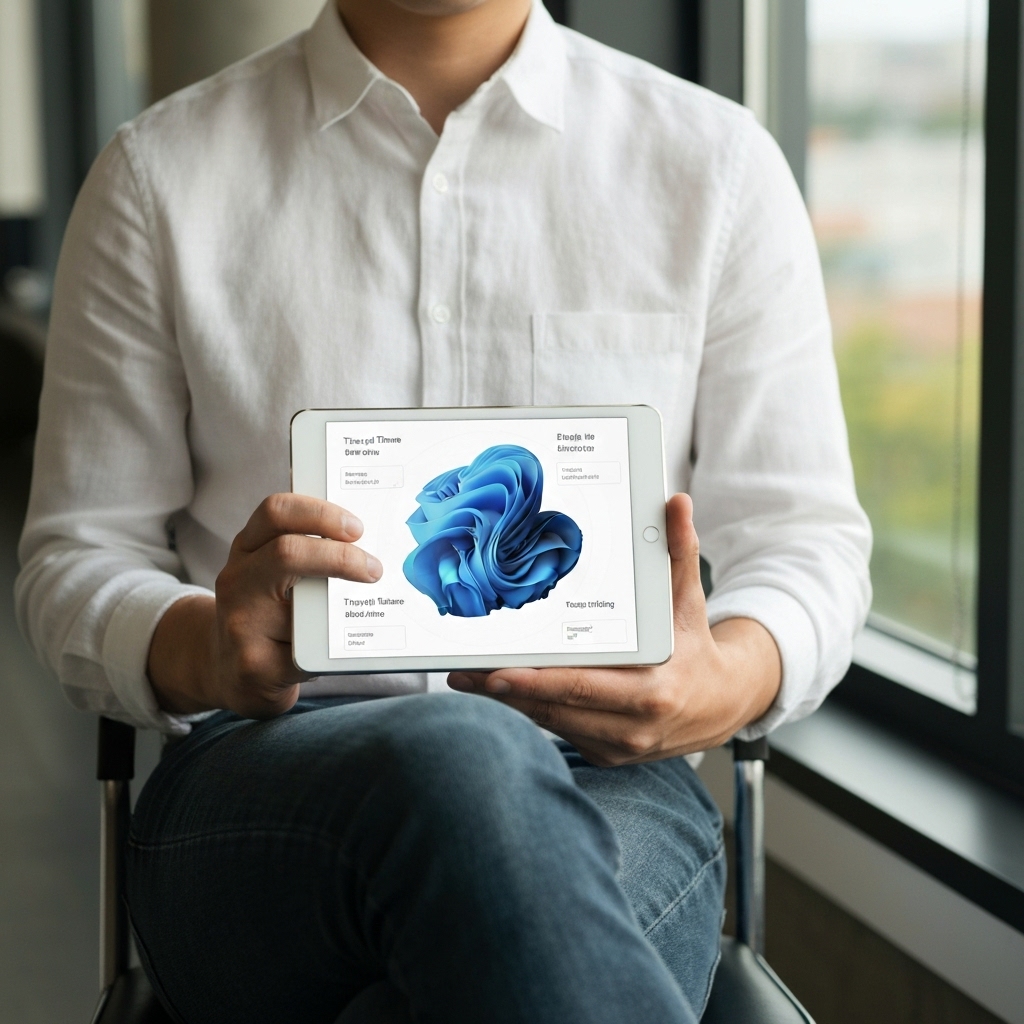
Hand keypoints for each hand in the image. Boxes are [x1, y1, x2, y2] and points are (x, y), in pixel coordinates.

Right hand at [148, 493, 381, 718]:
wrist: (232, 673)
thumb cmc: (270, 616)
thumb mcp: (279, 576)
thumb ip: (311, 557)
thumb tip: (375, 546)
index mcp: (249, 548)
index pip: (277, 511)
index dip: (320, 513)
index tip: (357, 527)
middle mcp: (238, 579)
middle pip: (286, 552)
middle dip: (339, 556)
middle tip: (373, 569)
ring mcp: (240, 624)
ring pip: (298, 607)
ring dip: (339, 608)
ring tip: (365, 610)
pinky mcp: (254, 665)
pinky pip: (305, 653)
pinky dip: (330, 650)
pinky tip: (341, 649)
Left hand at [447, 493, 781, 765]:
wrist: (721, 703)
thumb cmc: (694, 647)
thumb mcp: (688, 598)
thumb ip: (678, 551)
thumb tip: (675, 503)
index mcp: (652, 691)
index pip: (581, 686)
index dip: (536, 681)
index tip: (497, 670)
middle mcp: (634, 726)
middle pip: (556, 709)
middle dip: (505, 691)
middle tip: (464, 672)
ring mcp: (619, 746)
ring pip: (551, 723)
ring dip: (511, 702)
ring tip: (470, 678)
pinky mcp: (607, 755)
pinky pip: (560, 731)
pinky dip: (532, 710)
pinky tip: (502, 690)